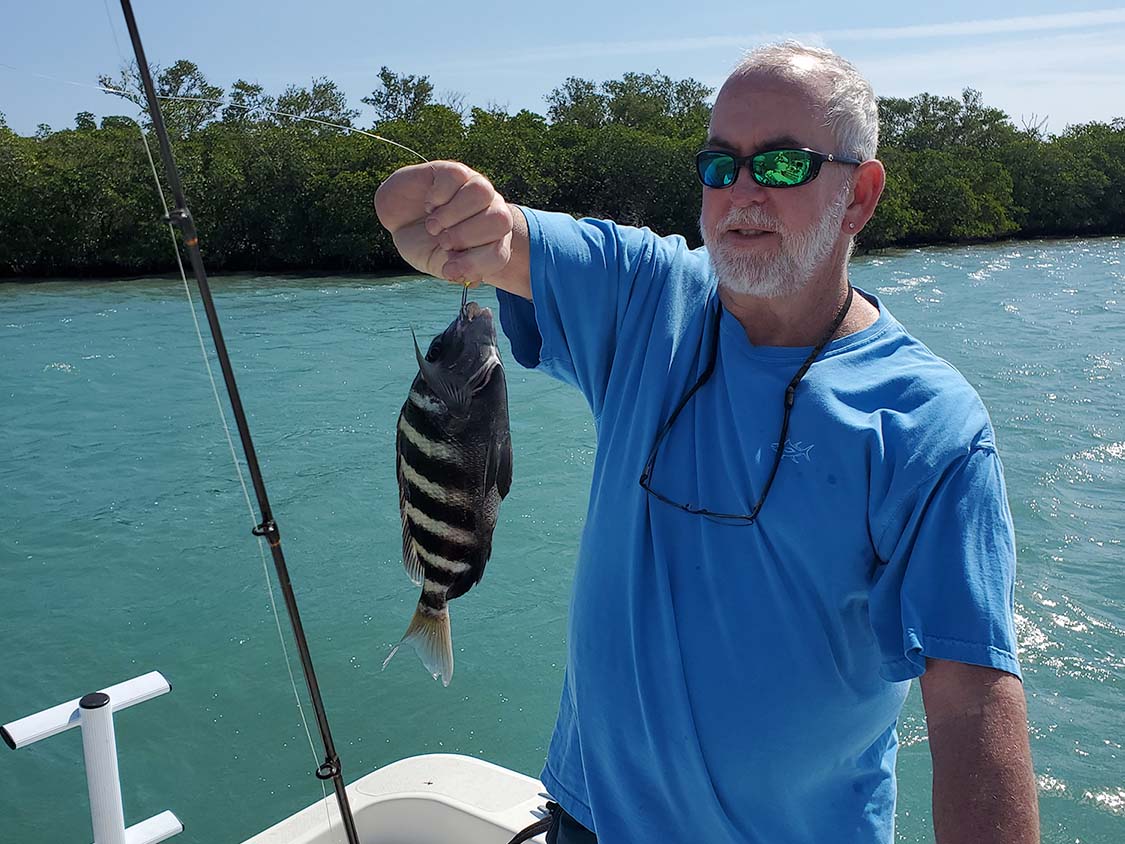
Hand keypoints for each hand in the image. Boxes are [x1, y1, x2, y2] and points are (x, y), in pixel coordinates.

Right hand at [374, 161, 513, 285]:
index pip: (500, 254)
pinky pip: (457, 178)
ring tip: (433, 225)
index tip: (448, 269)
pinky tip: (429, 205)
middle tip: (442, 242)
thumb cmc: (422, 242)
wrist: (397, 219)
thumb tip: (460, 274)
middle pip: (502, 220)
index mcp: (492, 240)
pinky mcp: (455, 171)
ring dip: (452, 215)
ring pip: (482, 193)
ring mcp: (475, 187)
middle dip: (467, 236)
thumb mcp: (436, 263)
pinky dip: (438, 197)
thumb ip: (452, 270)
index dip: (476, 264)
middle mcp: (490, 212)